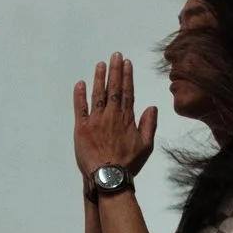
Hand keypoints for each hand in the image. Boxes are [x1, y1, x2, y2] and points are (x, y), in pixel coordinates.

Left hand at [72, 53, 158, 181]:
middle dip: (115, 70)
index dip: (127, 77)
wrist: (109, 177)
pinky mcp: (82, 128)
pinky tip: (81, 84)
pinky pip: (80, 108)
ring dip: (100, 78)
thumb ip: (149, 125)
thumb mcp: (146, 146)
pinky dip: (79, 96)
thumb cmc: (128, 164)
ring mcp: (96, 121)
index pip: (127, 92)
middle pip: (114, 88)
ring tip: (101, 63)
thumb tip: (152, 107)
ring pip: (98, 94)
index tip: (127, 64)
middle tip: (116, 55)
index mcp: (126, 119)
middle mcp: (111, 116)